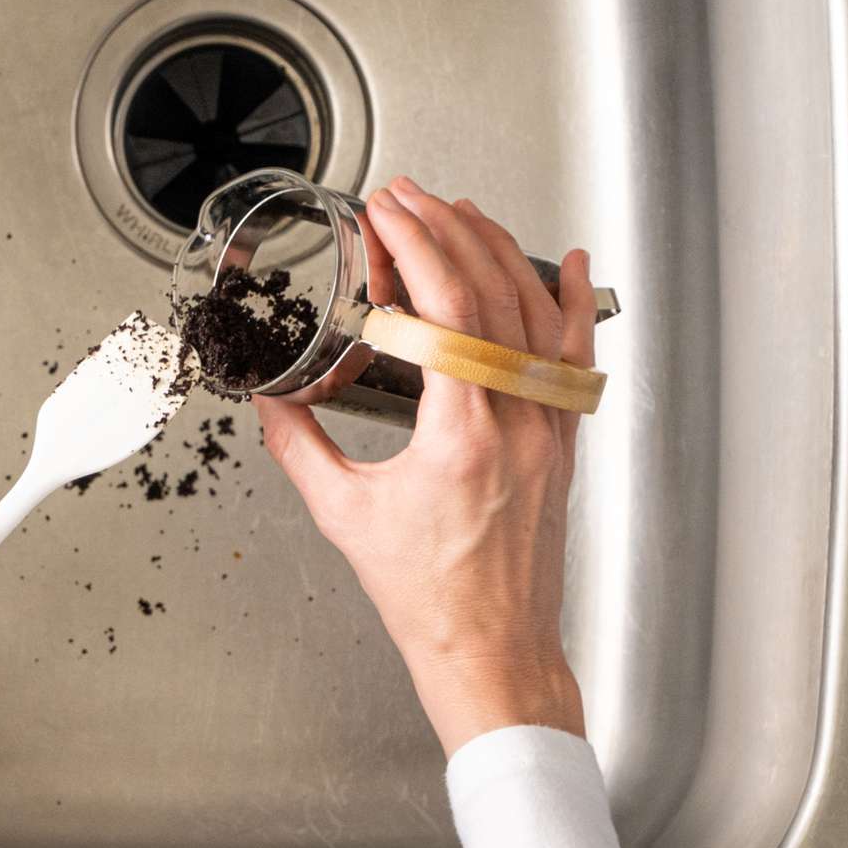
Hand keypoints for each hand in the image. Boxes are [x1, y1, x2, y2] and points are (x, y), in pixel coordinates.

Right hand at [255, 176, 594, 757]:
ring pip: (536, 314)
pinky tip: (570, 263)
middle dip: (447, 230)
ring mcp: (548, 428)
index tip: (386, 214)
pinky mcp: (561, 441)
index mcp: (462, 435)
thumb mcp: (344, 515)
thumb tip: (272, 399)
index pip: (446, 309)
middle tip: (408, 198)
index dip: (415, 248)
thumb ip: (300, 446)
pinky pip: (576, 356)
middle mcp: (517, 422)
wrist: (490, 650)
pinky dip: (573, 303)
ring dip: (497, 250)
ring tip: (461, 210)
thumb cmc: (428, 598)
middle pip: (491, 294)